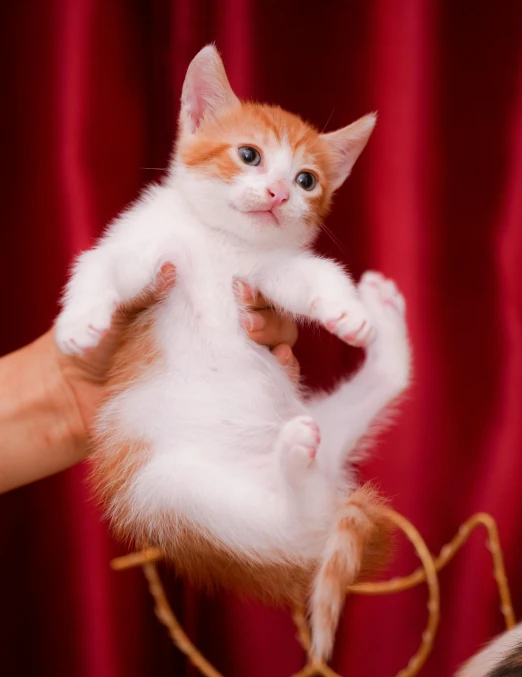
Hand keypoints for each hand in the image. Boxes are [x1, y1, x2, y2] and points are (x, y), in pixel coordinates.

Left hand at [56, 264, 299, 437]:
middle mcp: (217, 321)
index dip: (252, 277)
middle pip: (267, 307)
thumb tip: (170, 267)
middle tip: (246, 316)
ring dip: (276, 335)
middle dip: (269, 309)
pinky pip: (271, 379)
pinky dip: (285, 370)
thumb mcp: (104, 298)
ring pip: (276, 340)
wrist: (75, 398)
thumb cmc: (88, 338)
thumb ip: (135, 283)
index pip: (238, 277)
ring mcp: (227, 357)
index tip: (240, 285)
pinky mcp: (230, 391)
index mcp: (192, 291)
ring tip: (258, 340)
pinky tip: (279, 365)